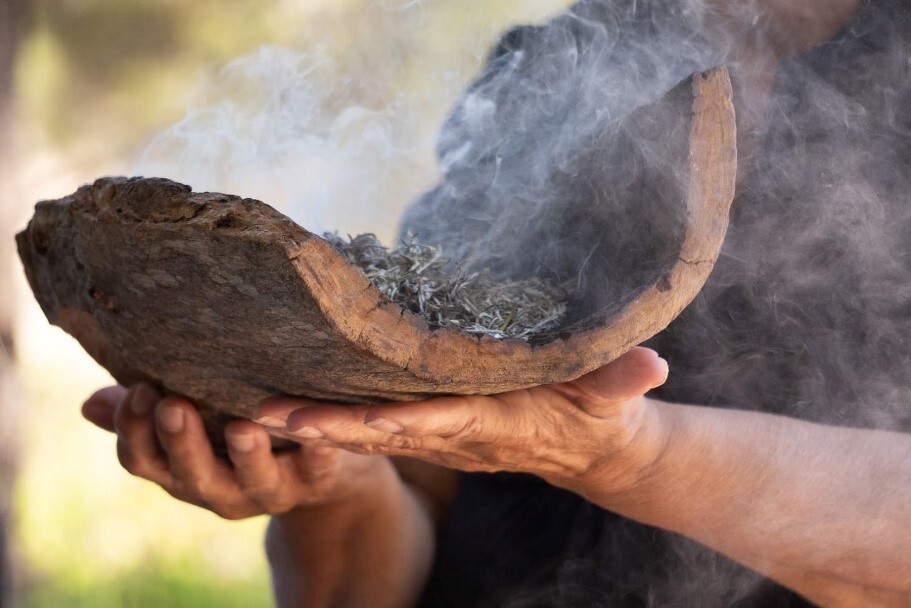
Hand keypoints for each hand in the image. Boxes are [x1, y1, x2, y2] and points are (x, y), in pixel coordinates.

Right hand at [81, 384, 388, 519]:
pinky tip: (318, 436)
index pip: (143, 460)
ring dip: (246, 455)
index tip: (138, 389)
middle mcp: (219, 488)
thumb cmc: (244, 433)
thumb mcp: (198, 425)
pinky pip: (317, 469)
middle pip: (190, 474)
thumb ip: (150, 415)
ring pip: (252, 479)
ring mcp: (268, 489)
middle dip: (180, 441)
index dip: (135, 430)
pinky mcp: (315, 479)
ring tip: (242, 427)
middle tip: (173, 404)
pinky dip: (317, 453)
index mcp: (182, 471)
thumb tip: (91, 403)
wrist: (322, 472)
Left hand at [255, 347, 669, 497]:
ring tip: (253, 406)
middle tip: (256, 412)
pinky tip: (291, 398)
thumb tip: (655, 368)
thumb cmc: (598, 417)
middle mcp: (451, 432)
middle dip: (318, 426)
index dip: (379, 423)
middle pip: (375, 430)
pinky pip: (375, 423)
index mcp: (487, 422)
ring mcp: (438, 433)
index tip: (330, 419)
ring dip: (312, 421)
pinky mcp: (434, 426)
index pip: (426, 423)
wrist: (589, 450)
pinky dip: (332, 415)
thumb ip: (622, 381)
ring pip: (365, 429)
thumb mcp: (612, 398)